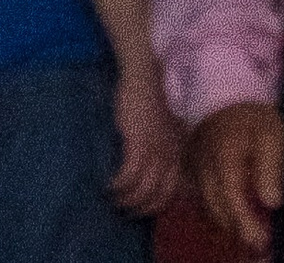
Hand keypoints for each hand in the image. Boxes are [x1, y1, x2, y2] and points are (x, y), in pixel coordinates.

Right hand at [110, 58, 183, 217]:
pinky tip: (107, 184)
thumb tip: (153, 169)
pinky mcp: (138, 144)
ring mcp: (154, 150)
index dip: (155, 205)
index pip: (172, 191)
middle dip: (140, 208)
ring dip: (126, 200)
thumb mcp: (163, 125)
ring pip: (143, 191)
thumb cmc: (150, 98)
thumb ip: (163, 145)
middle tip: (123, 209)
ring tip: (112, 198)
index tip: (140, 207)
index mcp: (176, 150)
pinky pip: (128, 177)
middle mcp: (169, 154)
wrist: (143, 75)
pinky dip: (117, 186)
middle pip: (158, 196)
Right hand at [190, 100, 283, 257]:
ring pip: (210, 210)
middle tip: (261, 247)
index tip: (263, 242)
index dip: (247, 224)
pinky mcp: (192, 176)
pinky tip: (237, 220)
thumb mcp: (272, 135)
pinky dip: (221, 215)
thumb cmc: (254, 120)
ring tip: (252, 236)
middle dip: (239, 231)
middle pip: (219, 211)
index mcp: (225, 156)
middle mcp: (204, 169)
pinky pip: (205, 203)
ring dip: (230, 225)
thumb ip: (271, 168)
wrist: (225, 100)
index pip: (233, 199)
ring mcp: (195, 173)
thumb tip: (272, 202)